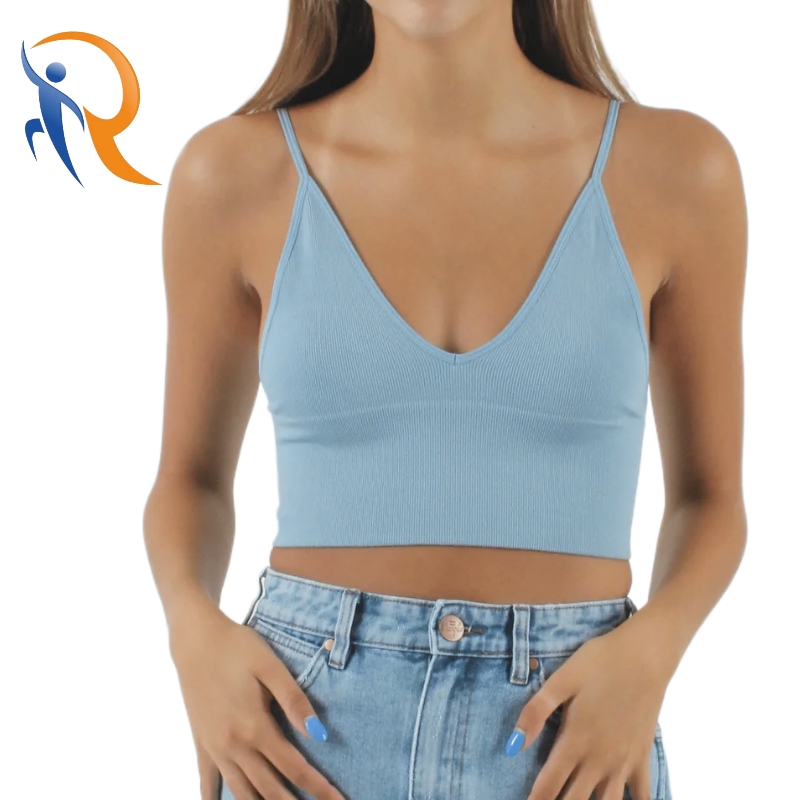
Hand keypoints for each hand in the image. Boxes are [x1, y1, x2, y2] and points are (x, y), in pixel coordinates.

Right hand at [169, 598, 346, 799]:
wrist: (195, 639)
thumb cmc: (237, 647)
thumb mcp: (270, 666)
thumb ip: (294, 700)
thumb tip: (319, 734)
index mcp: (255, 727)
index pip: (294, 768)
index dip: (318, 787)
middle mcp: (234, 745)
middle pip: (270, 789)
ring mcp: (214, 747)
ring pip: (242, 792)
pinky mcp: (200, 742)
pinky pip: (208, 781)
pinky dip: (215, 799)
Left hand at [508, 623, 668, 799]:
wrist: (645, 656)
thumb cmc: (599, 662)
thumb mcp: (562, 680)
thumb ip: (536, 712)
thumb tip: (512, 745)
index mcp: (575, 740)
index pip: (549, 785)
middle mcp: (599, 759)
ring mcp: (623, 762)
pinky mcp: (642, 759)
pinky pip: (641, 797)